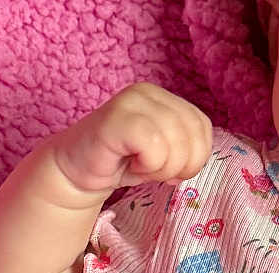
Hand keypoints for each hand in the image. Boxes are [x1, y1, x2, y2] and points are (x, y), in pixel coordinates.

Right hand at [49, 82, 212, 196]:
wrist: (77, 170)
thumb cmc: (122, 162)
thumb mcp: (164, 156)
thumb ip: (186, 152)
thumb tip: (196, 162)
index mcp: (165, 98)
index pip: (202, 126)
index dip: (196, 157)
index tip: (172, 170)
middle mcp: (149, 93)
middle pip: (192, 136)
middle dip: (181, 167)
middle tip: (156, 172)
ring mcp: (132, 101)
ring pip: (176, 142)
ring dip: (162, 168)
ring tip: (140, 167)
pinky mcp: (117, 118)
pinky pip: (154, 145)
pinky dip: (148, 165)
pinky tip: (131, 164)